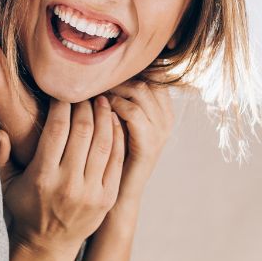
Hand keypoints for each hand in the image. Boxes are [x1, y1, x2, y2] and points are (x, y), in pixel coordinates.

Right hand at [1, 96, 125, 258]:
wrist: (48, 245)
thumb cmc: (25, 207)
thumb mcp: (5, 185)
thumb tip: (0, 129)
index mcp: (42, 177)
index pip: (56, 130)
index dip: (61, 106)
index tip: (62, 93)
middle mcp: (68, 184)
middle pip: (83, 131)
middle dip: (85, 106)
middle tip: (85, 92)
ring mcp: (91, 192)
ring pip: (103, 142)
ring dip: (104, 117)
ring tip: (102, 101)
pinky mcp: (108, 198)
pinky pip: (117, 159)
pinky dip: (117, 137)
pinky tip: (113, 122)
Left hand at [106, 80, 173, 210]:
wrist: (118, 194)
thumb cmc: (113, 154)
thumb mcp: (121, 121)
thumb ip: (121, 97)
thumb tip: (104, 67)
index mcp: (163, 109)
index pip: (153, 73)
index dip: (130, 67)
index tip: (105, 66)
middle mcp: (166, 117)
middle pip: (146, 77)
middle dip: (120, 74)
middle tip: (96, 75)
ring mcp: (161, 131)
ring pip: (140, 90)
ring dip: (113, 87)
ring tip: (95, 89)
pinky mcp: (149, 143)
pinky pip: (133, 112)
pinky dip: (113, 106)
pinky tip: (98, 108)